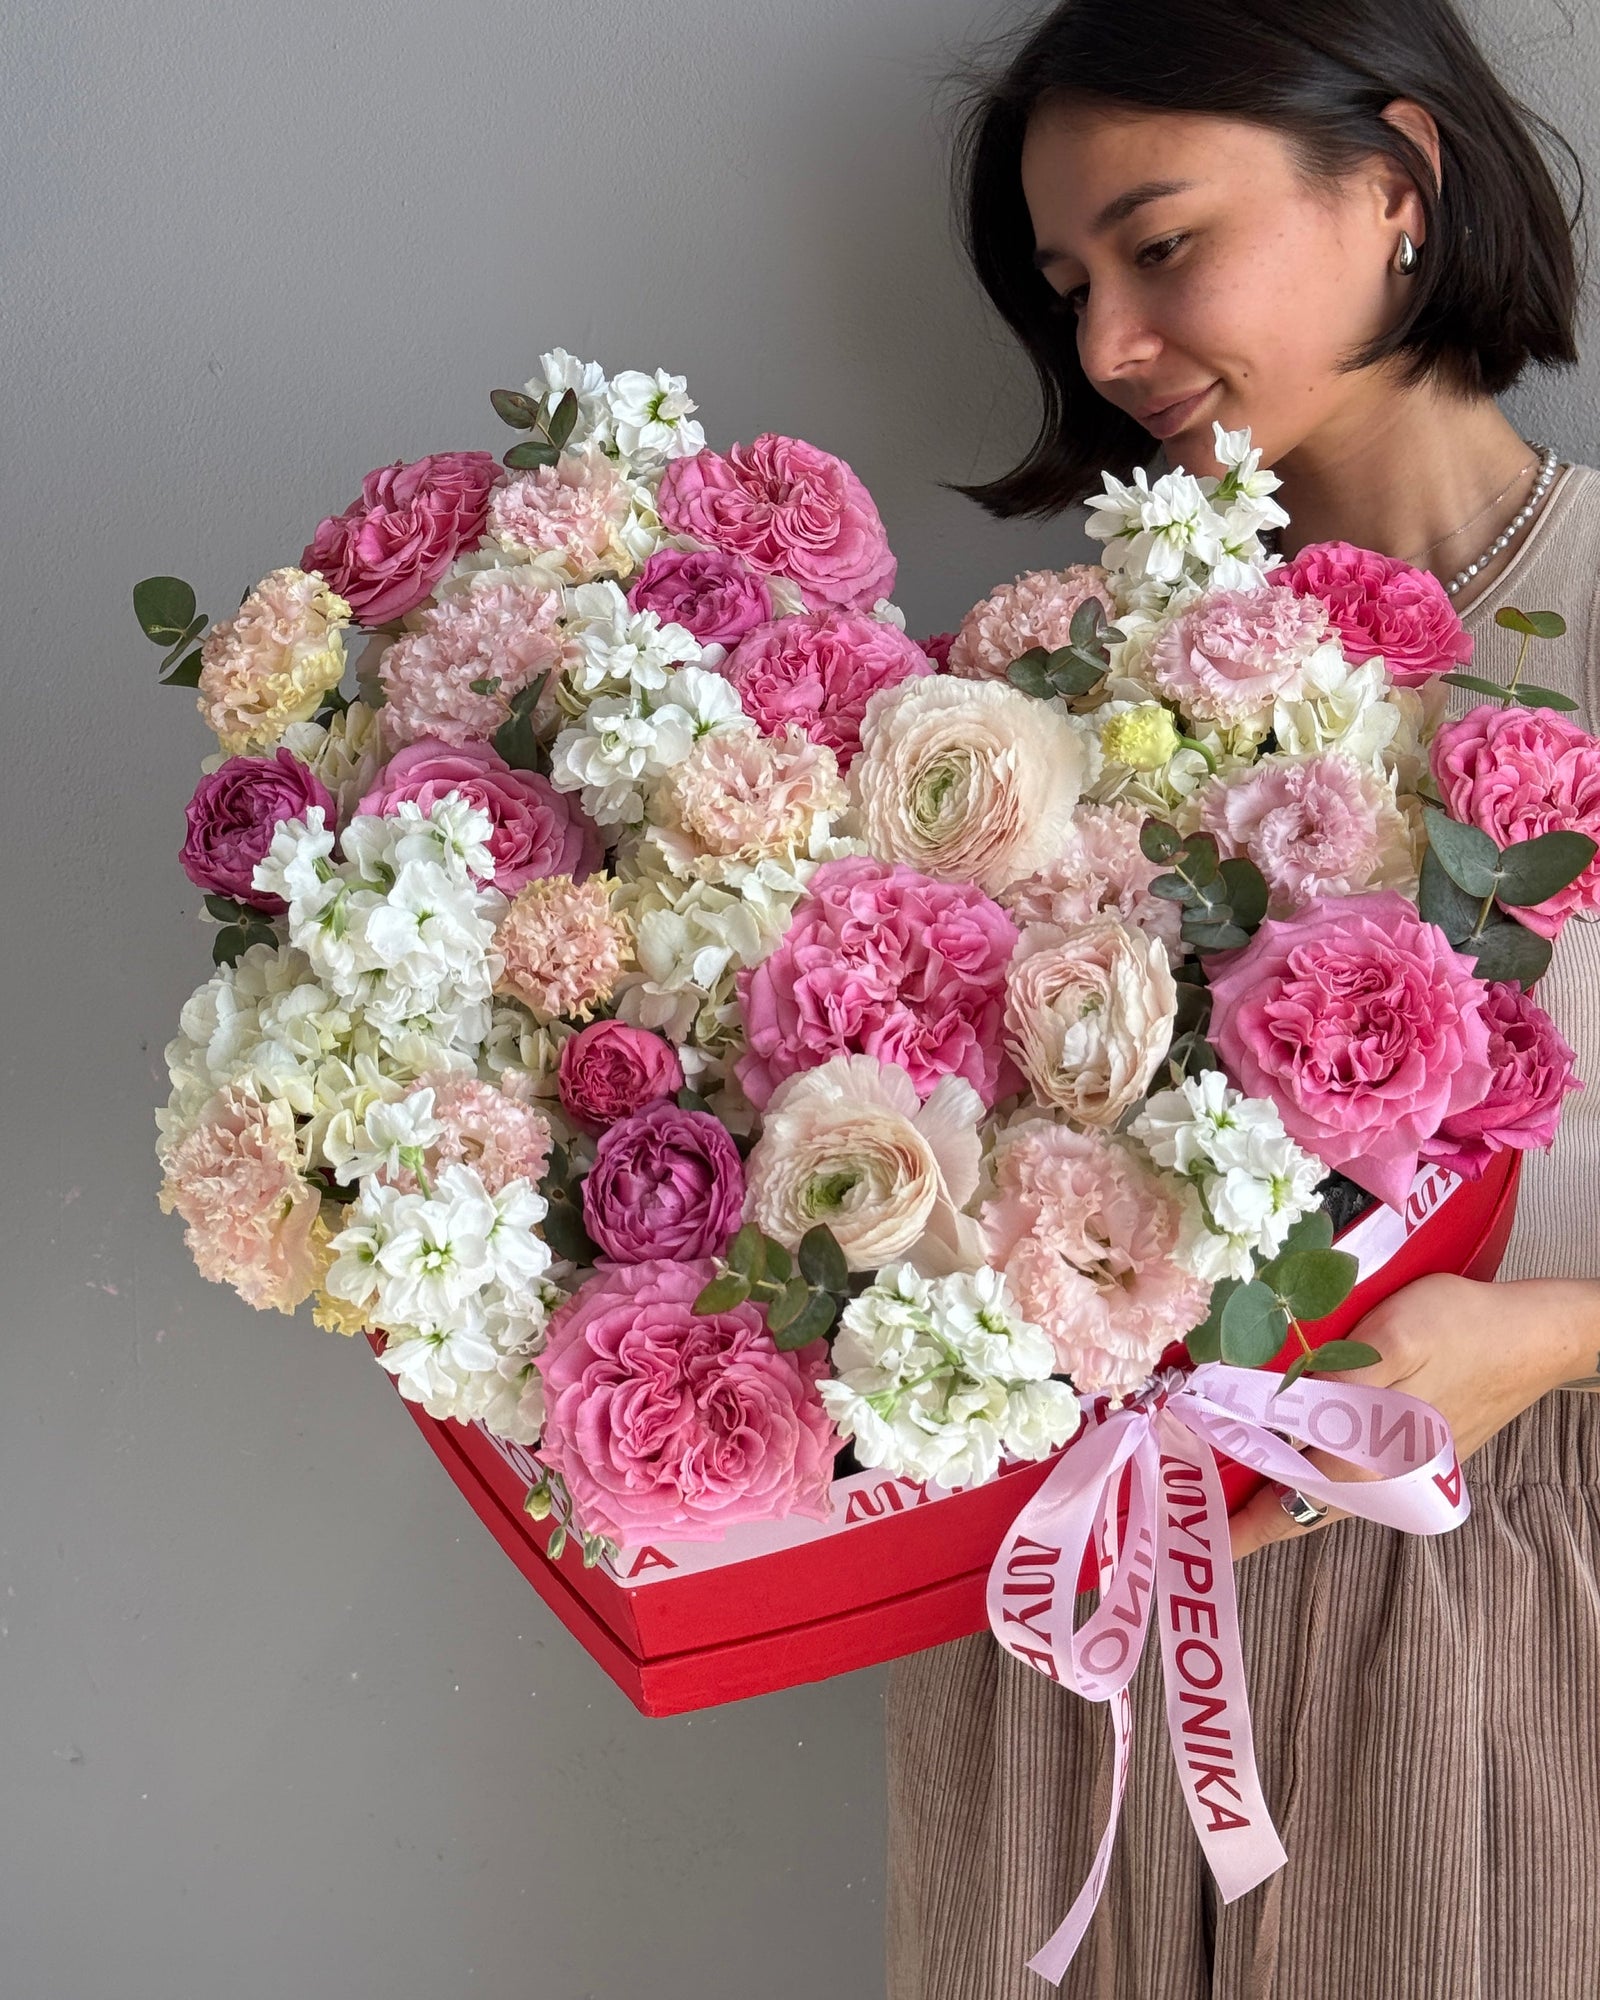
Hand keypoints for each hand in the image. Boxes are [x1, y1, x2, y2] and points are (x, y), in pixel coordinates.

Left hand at [1229, 1272, 1599, 1560]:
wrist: (1534, 1335)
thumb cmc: (1462, 1327)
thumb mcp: (1394, 1336)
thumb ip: (1338, 1378)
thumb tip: (1279, 1403)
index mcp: (1374, 1458)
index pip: (1291, 1502)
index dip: (1242, 1524)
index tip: (1198, 1540)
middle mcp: (1386, 1477)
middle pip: (1302, 1509)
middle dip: (1249, 1517)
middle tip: (1196, 1516)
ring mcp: (1401, 1470)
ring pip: (1324, 1496)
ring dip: (1276, 1496)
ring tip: (1226, 1489)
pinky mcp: (1410, 1454)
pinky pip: (1346, 1478)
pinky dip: (1308, 1475)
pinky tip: (1287, 1455)